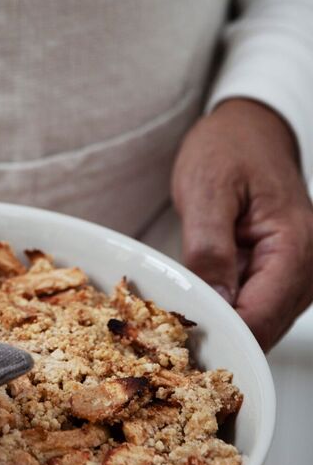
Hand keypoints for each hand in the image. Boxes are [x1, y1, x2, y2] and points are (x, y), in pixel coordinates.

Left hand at [172, 98, 312, 349]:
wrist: (247, 129)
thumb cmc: (229, 149)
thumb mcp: (207, 189)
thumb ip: (211, 246)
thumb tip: (217, 301)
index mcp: (295, 246)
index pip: (261, 317)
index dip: (220, 332)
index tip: (176, 335)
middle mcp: (306, 267)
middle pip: (262, 328)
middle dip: (217, 331)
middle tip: (165, 328)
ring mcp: (295, 273)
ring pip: (257, 322)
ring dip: (219, 320)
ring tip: (176, 310)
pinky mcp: (278, 272)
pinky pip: (252, 303)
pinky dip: (224, 305)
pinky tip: (195, 295)